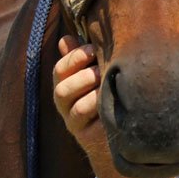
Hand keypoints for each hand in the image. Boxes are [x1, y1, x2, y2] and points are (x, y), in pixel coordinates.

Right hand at [51, 35, 106, 152]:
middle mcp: (65, 106)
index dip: (75, 58)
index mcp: (65, 86)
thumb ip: (81, 58)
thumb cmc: (107, 94)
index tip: (93, 49)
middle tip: (101, 69)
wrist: (119, 132)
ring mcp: (75, 124)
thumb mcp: (94, 74)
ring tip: (107, 84)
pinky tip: (113, 100)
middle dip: (83, 76)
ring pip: (76, 108)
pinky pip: (92, 125)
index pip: (60, 71)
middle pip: (62, 90)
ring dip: (92, 93)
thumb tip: (65, 39)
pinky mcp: (87, 138)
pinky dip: (98, 108)